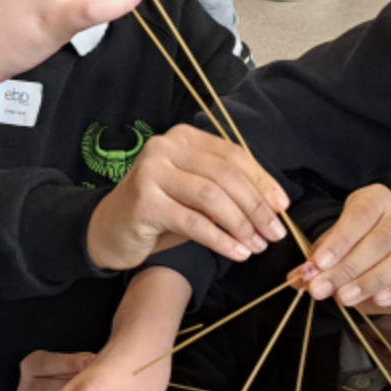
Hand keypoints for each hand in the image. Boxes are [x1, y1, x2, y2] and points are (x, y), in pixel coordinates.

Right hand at [85, 125, 289, 268]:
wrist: (108, 231)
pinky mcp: (144, 202)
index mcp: (183, 138)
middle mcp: (165, 147)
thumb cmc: (158, 212)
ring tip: (257, 246)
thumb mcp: (193, 193)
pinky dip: (221, 240)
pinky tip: (237, 253)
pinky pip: (193, 222)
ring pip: (211, 197)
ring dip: (241, 224)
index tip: (282, 207)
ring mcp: (151, 172)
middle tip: (274, 233)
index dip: (262, 181)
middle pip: (225, 175)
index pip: (233, 155)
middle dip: (256, 206)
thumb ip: (226, 189)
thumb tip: (273, 206)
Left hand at [298, 185, 390, 312]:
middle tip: (321, 288)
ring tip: (343, 298)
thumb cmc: (349, 244)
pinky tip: (377, 300)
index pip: (360, 215)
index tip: (318, 263)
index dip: (339, 241)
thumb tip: (298, 279)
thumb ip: (316, 260)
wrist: (373, 258)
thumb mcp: (329, 246)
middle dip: (347, 268)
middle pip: (379, 240)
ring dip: (369, 281)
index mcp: (377, 199)